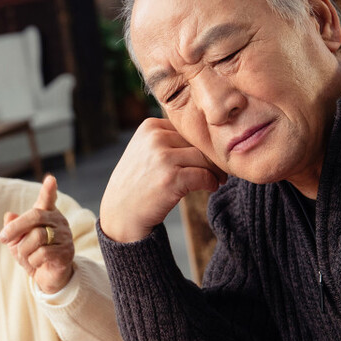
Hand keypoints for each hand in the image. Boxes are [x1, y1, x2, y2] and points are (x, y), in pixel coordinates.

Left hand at [0, 175, 74, 293]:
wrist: (46, 277)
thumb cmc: (32, 254)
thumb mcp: (17, 241)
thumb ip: (12, 228)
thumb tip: (9, 215)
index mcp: (47, 214)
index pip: (48, 199)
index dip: (48, 190)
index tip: (50, 179)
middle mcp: (58, 221)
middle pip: (35, 216)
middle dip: (15, 227)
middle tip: (2, 238)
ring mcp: (65, 236)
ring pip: (37, 237)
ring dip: (24, 249)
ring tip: (26, 256)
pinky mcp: (66, 252)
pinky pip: (42, 254)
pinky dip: (32, 261)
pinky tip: (37, 263)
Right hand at [99, 118, 226, 242]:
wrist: (121, 213)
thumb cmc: (138, 183)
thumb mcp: (146, 150)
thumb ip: (170, 139)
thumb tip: (209, 136)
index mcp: (150, 126)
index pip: (189, 130)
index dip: (203, 144)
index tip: (209, 158)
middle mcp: (155, 138)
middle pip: (199, 142)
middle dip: (212, 158)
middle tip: (219, 172)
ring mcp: (162, 157)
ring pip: (204, 158)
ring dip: (215, 171)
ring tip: (217, 180)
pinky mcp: (171, 178)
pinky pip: (204, 175)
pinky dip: (212, 183)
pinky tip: (210, 188)